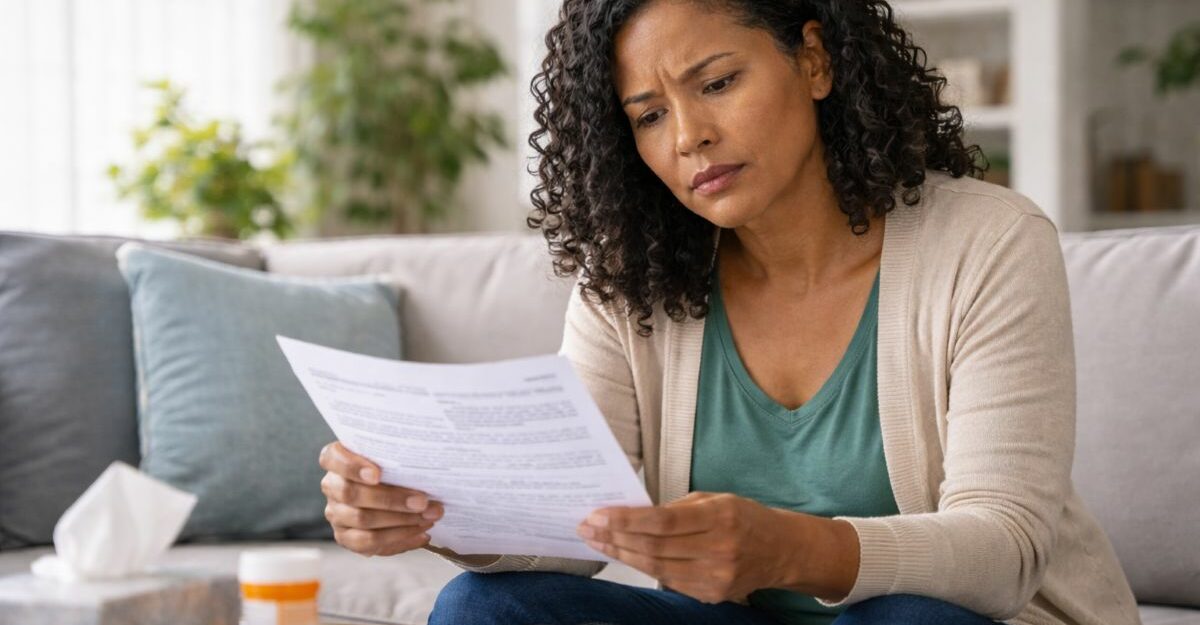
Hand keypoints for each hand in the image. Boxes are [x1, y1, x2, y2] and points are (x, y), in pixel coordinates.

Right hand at [318, 441, 443, 556]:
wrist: (395, 493)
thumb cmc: (394, 468)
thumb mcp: (393, 456)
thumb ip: (398, 457)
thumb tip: (425, 464)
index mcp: (336, 459)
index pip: (332, 458)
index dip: (352, 467)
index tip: (377, 474)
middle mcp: (332, 486)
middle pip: (352, 494)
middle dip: (392, 499)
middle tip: (422, 502)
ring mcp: (336, 513)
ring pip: (362, 520)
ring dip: (401, 521)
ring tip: (428, 518)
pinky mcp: (346, 537)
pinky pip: (369, 543)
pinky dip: (399, 539)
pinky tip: (421, 534)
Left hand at [576, 492, 791, 603]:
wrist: (781, 550)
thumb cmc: (743, 517)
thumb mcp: (714, 498)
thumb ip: (676, 508)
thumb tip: (632, 513)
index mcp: (720, 517)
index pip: (662, 522)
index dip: (626, 520)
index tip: (599, 515)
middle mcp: (719, 550)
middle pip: (654, 548)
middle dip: (615, 538)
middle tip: (588, 528)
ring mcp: (716, 577)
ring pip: (657, 569)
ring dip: (622, 555)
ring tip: (598, 542)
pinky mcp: (712, 595)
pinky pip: (669, 581)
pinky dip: (643, 568)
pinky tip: (625, 556)